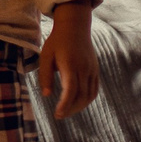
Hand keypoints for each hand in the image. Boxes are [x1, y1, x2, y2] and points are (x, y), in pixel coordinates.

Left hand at [42, 1, 99, 119]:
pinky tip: (77, 102)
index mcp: (70, 65)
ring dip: (79, 106)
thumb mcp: (46, 56)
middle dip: (71, 109)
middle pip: (81, 96)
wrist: (75, 26)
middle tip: (59, 115)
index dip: (65, 105)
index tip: (58, 114)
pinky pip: (94, 89)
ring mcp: (92, 69)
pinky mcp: (95, 70)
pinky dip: (87, 99)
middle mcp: (84, 68)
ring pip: (90, 95)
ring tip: (67, 110)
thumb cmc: (57, 41)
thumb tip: (47, 95)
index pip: (71, 90)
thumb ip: (45, 76)